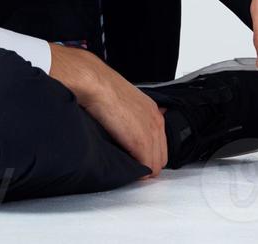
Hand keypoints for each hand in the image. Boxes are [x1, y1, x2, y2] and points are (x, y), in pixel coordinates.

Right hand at [48, 44, 167, 176]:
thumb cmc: (103, 89)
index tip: (136, 159)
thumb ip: (130, 115)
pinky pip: (146, 167)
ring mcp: (151, 132)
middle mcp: (156, 121)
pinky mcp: (141, 142)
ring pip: (156, 164)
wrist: (96, 84)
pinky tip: (126, 169)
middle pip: (162, 156)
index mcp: (152, 111)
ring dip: (142, 170)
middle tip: (132, 167)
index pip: (160, 143)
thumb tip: (123, 129)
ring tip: (127, 170)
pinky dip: (137, 172)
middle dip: (148, 164)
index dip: (148, 154)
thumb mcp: (123, 102)